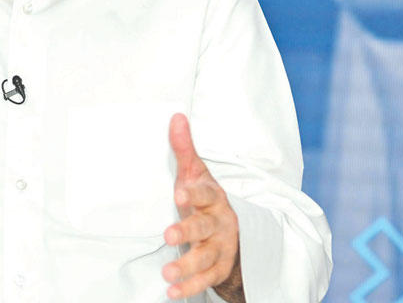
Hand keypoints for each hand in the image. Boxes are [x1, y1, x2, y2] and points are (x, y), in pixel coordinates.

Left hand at [162, 113, 243, 301]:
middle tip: (168, 236)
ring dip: (186, 266)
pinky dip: (189, 287)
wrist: (236, 228)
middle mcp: (221, 222)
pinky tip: (172, 292)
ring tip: (166, 273)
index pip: (205, 193)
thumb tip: (176, 117)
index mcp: (214, 196)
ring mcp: (222, 246)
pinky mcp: (220, 267)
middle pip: (205, 227)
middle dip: (188, 231)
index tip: (179, 194)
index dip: (193, 193)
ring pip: (206, 257)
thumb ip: (184, 148)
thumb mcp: (196, 172)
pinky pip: (206, 279)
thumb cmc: (205, 196)